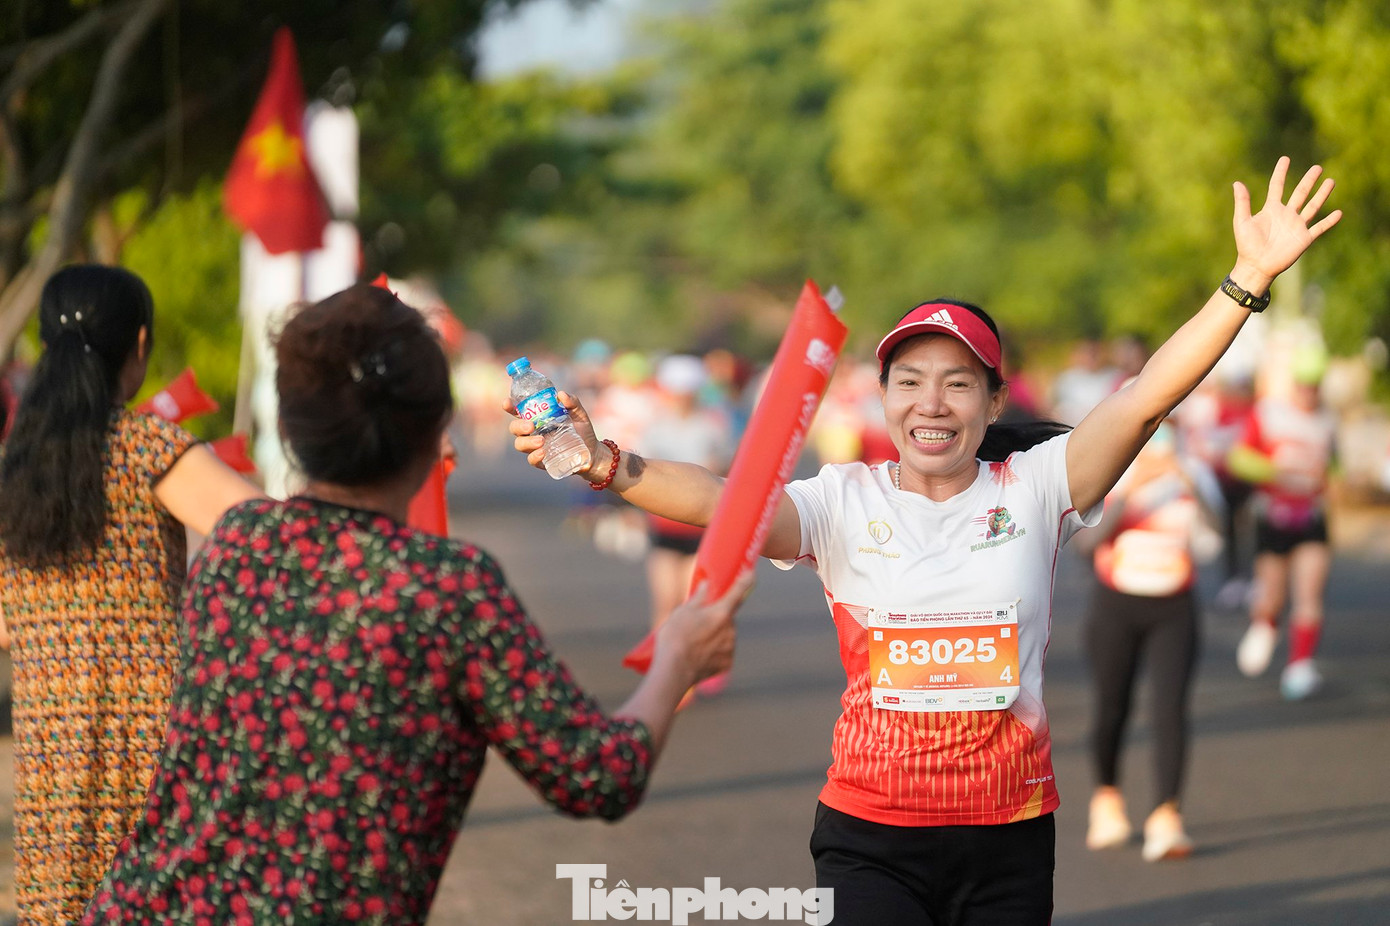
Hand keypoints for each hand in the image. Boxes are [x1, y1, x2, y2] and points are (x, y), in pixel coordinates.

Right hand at [505, 391, 600, 474]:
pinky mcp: (542, 461)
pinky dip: (534, 456)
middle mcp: (533, 432)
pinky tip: (543, 452)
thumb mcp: (579, 414)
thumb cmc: (582, 431)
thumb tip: (561, 395)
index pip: (518, 411)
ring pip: (520, 444)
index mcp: (538, 418)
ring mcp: (535, 447)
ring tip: (541, 441)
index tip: (507, 403)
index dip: (510, 407)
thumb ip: (572, 403)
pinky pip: (531, 460)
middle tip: (531, 425)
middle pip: (514, 428)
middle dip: (518, 426)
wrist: (592, 453)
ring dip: (527, 442)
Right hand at [655, 570, 753, 683]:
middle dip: (716, 617)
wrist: (674, 671)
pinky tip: (699, 655)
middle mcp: (730, 630)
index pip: (738, 591)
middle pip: (727, 618)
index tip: (751, 573)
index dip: (746, 580)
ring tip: (694, 642)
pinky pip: (723, 653)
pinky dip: (714, 652)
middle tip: (697, 623)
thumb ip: (698, 597)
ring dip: (716, 635)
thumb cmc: (675, 637)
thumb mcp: (682, 611)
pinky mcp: (727, 664)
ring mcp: (730, 648)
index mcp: (721, 612)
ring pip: (726, 636)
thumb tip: (706, 585)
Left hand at [1230, 156, 1342, 292]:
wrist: (1256, 266)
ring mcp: (1296, 226)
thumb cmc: (1246, 245)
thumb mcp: (1242, 221)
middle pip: (1300, 193)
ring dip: (1322, 194)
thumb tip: (1237, 182)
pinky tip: (1339, 213)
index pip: (1277, 186)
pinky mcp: (1304, 238)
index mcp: (1271, 209)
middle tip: (1317, 167)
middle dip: (1308, 181)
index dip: (1280, 173)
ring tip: (1331, 181)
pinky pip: (1319, 228)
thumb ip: (1242, 202)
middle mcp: (1286, 215)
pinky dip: (1329, 221)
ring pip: (1312, 206)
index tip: (1285, 159)